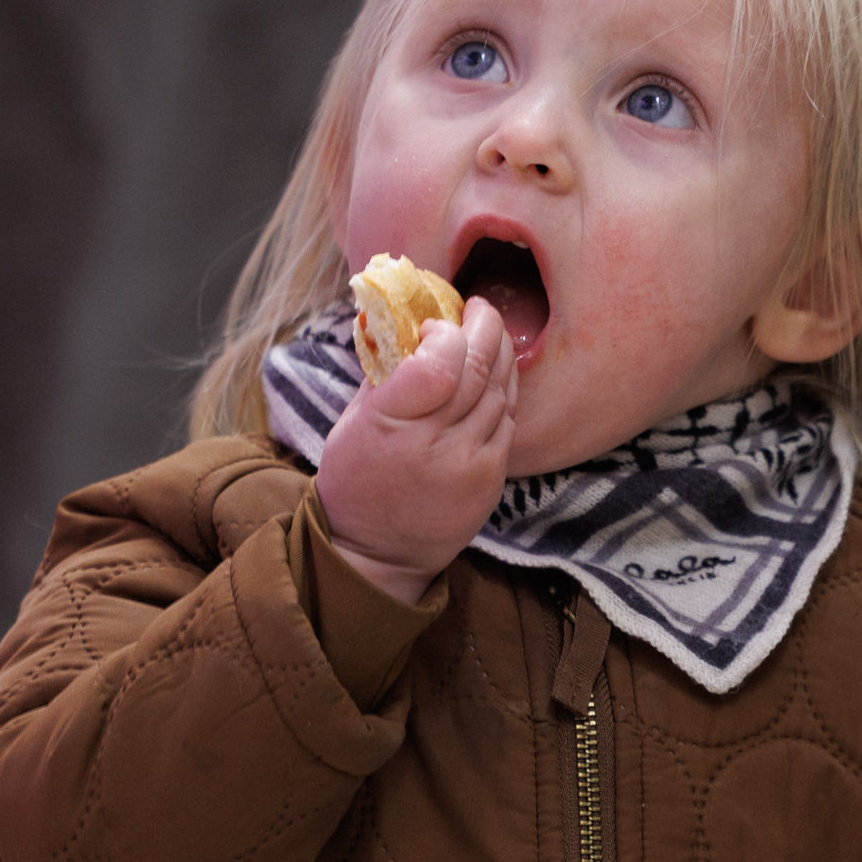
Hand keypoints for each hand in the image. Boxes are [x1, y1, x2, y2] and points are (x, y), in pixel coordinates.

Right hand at [315, 296, 519, 603]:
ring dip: (499, 354)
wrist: (376, 553)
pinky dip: (504, 390)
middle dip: (484, 326)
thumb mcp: (353, 420)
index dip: (447, 331)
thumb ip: (385, 371)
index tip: (437, 324)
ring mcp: (469, 465)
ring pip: (500, 390)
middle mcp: (435, 445)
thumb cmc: (357, 478)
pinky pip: (509, 420)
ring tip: (490, 335)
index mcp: (390, 424)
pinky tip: (496, 375)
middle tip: (480, 308)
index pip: (439, 361)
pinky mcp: (491, 480)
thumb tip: (414, 321)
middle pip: (478, 367)